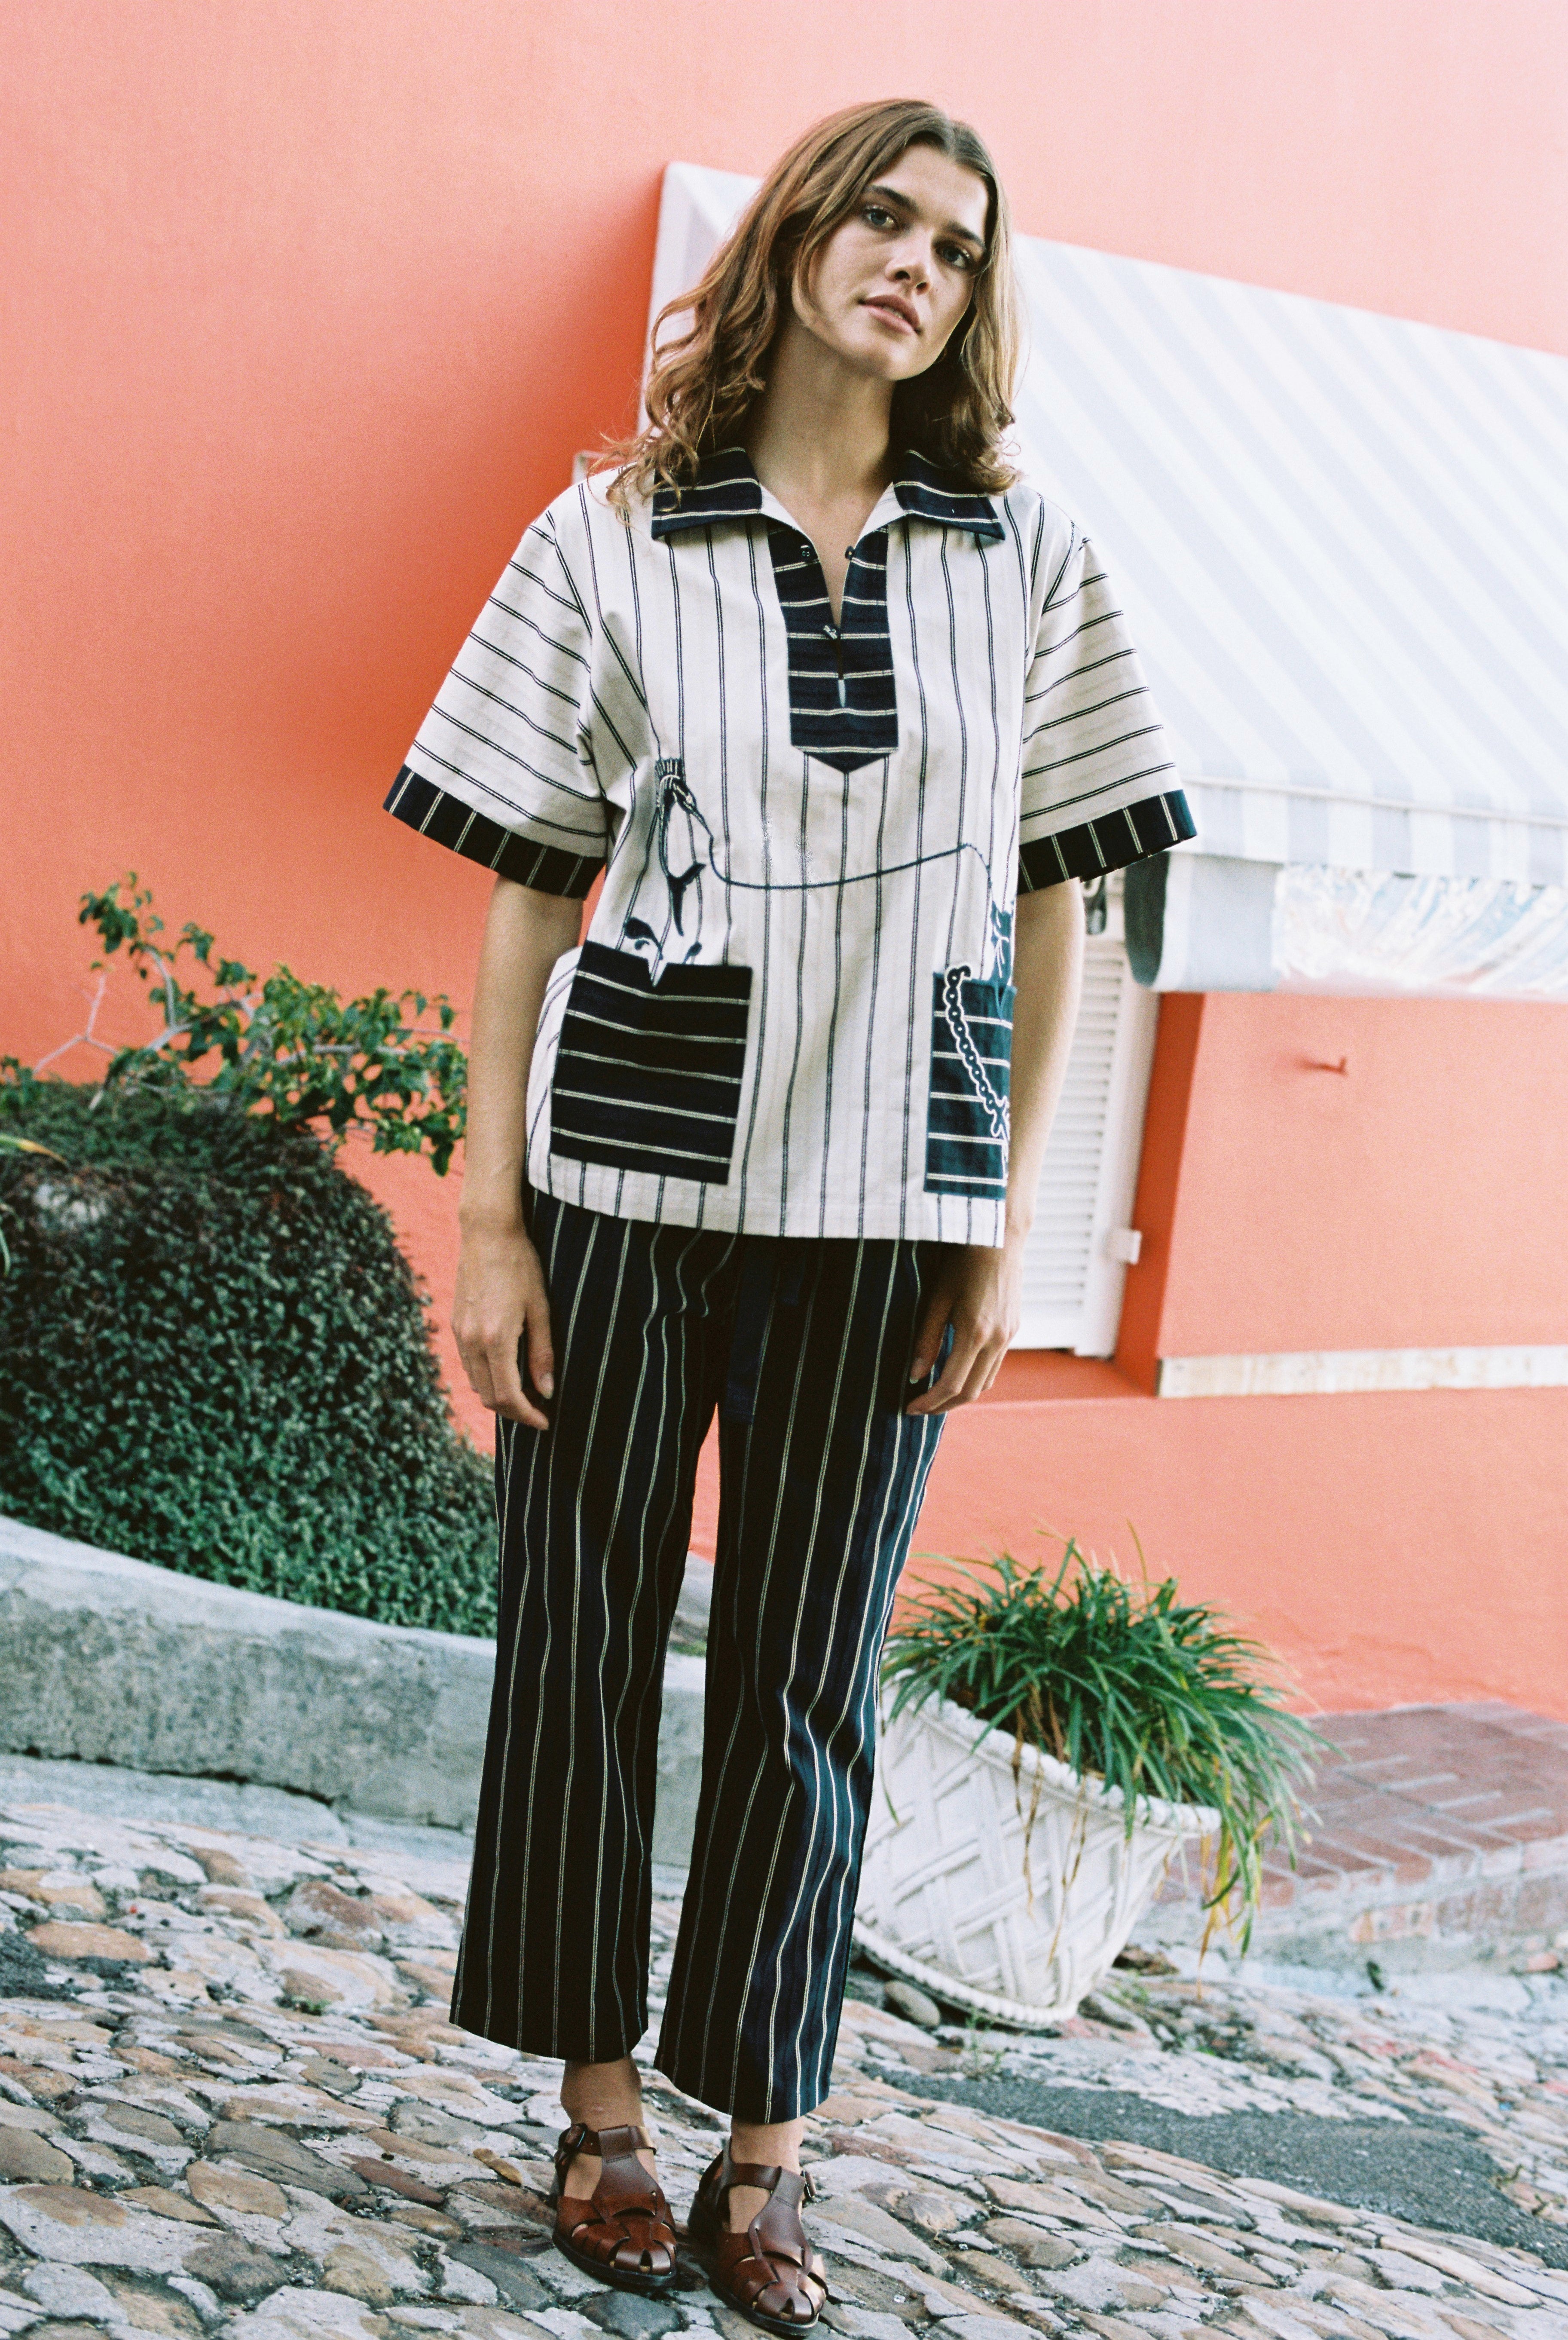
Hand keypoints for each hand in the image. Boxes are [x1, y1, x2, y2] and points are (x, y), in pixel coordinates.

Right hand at [452, 1217, 554, 1430]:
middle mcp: (472, 1341)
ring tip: (528, 1393)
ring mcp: (461, 1334)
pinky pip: (469, 1365)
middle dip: (515, 1411)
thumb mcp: (541, 1309)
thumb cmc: (521, 1266)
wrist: (487, 1233)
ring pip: (477, 1384)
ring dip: (500, 1396)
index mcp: (496, 1339)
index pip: (509, 1395)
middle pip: (489, 1397)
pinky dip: (487, 1377)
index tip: (546, 1422)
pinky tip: (508, 1370)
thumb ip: (542, 1353)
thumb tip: (547, 1391)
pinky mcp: (457, 1325)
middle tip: (540, 1411)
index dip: (528, 1415)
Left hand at [905, 1236, 1023, 1414]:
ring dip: (960, 1394)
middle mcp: (997, 1340)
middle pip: (971, 1391)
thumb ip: (927, 1339)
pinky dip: (974, 1377)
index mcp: (976, 1333)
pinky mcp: (1013, 1329)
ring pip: (985, 1382)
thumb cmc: (962, 1263)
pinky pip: (994, 1366)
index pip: (951, 1384)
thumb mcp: (937, 1298)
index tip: (909, 1407)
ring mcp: (1009, 1336)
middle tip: (919, 1409)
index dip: (930, 1402)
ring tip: (935, 1395)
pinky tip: (956, 1372)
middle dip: (943, 1406)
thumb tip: (915, 1375)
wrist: (999, 1238)